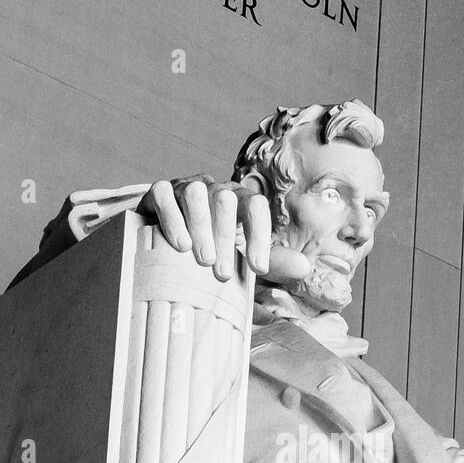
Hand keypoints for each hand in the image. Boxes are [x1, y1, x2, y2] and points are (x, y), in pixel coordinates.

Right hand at [138, 176, 311, 287]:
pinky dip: (172, 219)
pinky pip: (165, 196)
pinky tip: (179, 245)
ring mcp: (186, 187)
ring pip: (197, 194)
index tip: (257, 269)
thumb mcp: (241, 257)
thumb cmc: (211, 250)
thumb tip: (304, 268)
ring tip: (204, 260)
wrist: (164, 238)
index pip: (255, 206)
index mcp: (239, 202)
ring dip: (202, 226)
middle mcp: (214, 190)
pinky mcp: (159, 192)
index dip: (259, 235)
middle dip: (226, 237)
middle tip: (223, 274)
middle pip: (226, 199)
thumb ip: (272, 263)